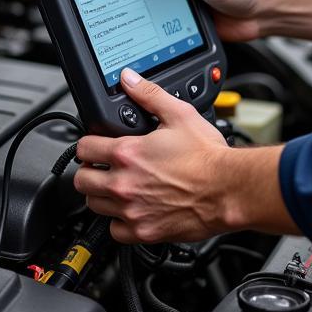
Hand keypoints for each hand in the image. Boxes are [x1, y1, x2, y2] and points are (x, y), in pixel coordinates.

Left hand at [73, 68, 293, 242]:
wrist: (229, 188)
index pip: (83, 148)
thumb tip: (129, 80)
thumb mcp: (179, 115)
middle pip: (82, 180)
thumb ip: (149, 95)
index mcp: (128, 153)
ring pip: (94, 205)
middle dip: (90, 171)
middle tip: (103, 168)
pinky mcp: (144, 231)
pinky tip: (132, 210)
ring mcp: (132, 210)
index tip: (97, 147)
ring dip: (102, 195)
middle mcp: (124, 183)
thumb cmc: (208, 156)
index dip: (89, 144)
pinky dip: (120, 222)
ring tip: (118, 187)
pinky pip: (115, 231)